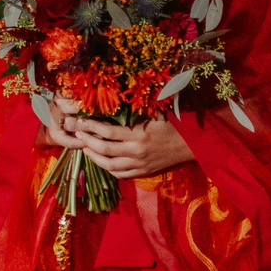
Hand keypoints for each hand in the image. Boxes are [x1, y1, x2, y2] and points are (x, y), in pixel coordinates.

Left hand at [35, 97, 195, 177]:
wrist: (192, 145)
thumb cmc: (174, 124)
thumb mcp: (156, 112)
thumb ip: (137, 108)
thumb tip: (117, 97)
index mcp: (139, 133)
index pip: (107, 131)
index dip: (90, 127)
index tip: (79, 122)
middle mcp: (137, 151)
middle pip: (104, 150)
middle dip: (87, 142)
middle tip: (77, 134)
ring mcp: (140, 164)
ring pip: (109, 165)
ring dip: (93, 157)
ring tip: (85, 148)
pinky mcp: (143, 172)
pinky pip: (120, 174)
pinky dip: (107, 168)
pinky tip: (101, 161)